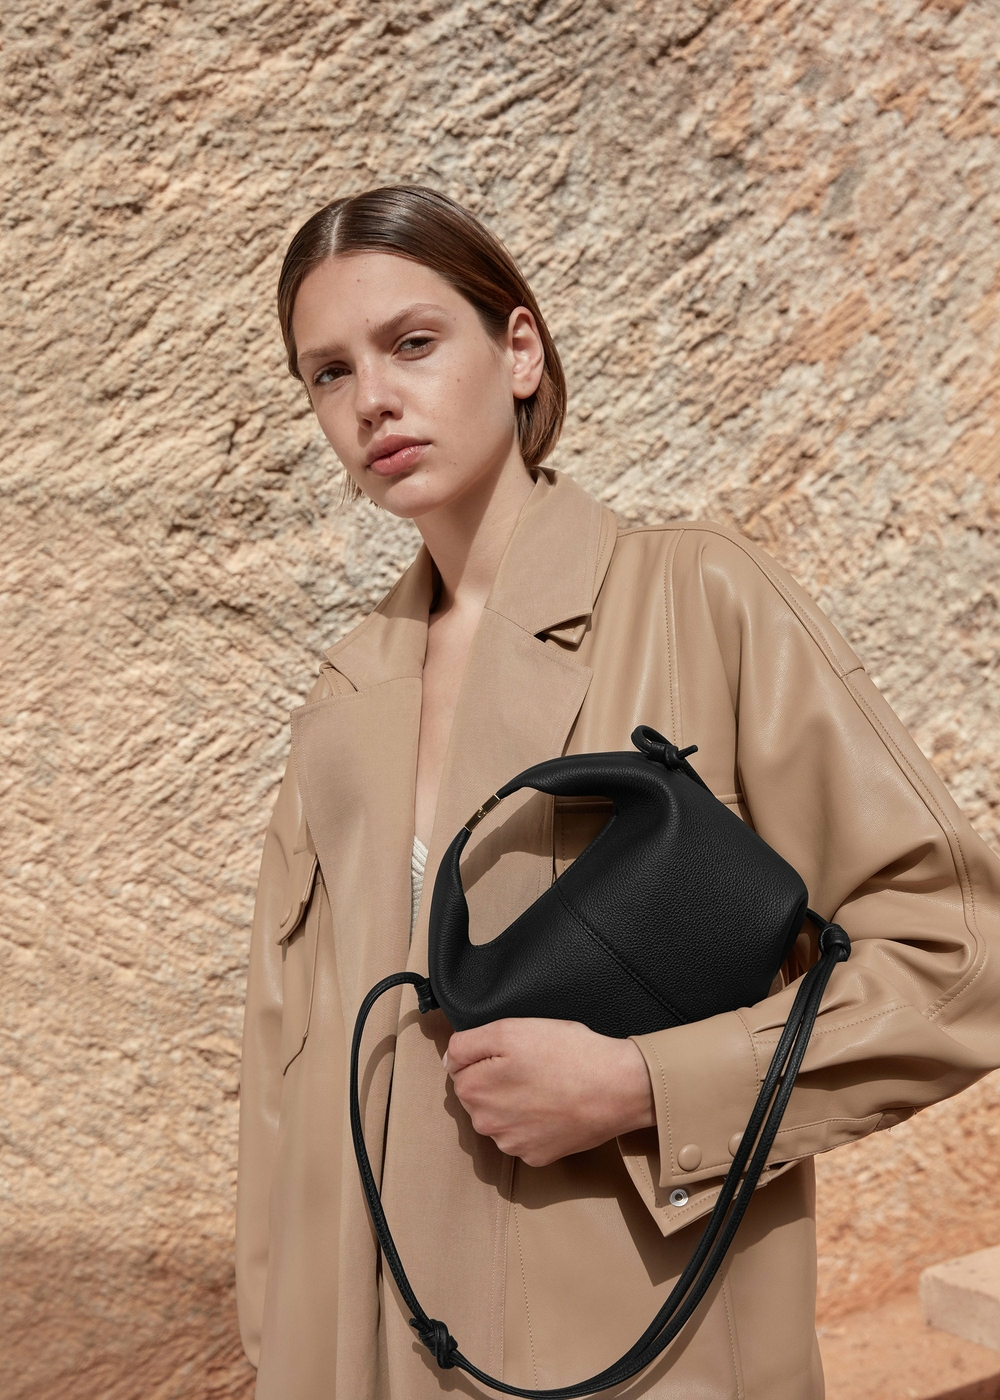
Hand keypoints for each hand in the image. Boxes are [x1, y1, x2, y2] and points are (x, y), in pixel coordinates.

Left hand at [442, 1018, 655, 1167]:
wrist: (617, 1088)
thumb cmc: (566, 1053)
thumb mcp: (510, 1029)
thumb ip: (466, 1043)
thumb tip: (449, 1061)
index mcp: (475, 1091)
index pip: (460, 1068)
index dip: (485, 1055)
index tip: (512, 1051)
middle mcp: (486, 1125)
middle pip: (478, 1095)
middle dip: (496, 1080)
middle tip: (531, 1065)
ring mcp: (512, 1145)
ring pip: (500, 1117)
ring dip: (513, 1103)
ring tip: (545, 1085)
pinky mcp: (537, 1157)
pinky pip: (523, 1136)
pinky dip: (533, 1123)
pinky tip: (554, 1107)